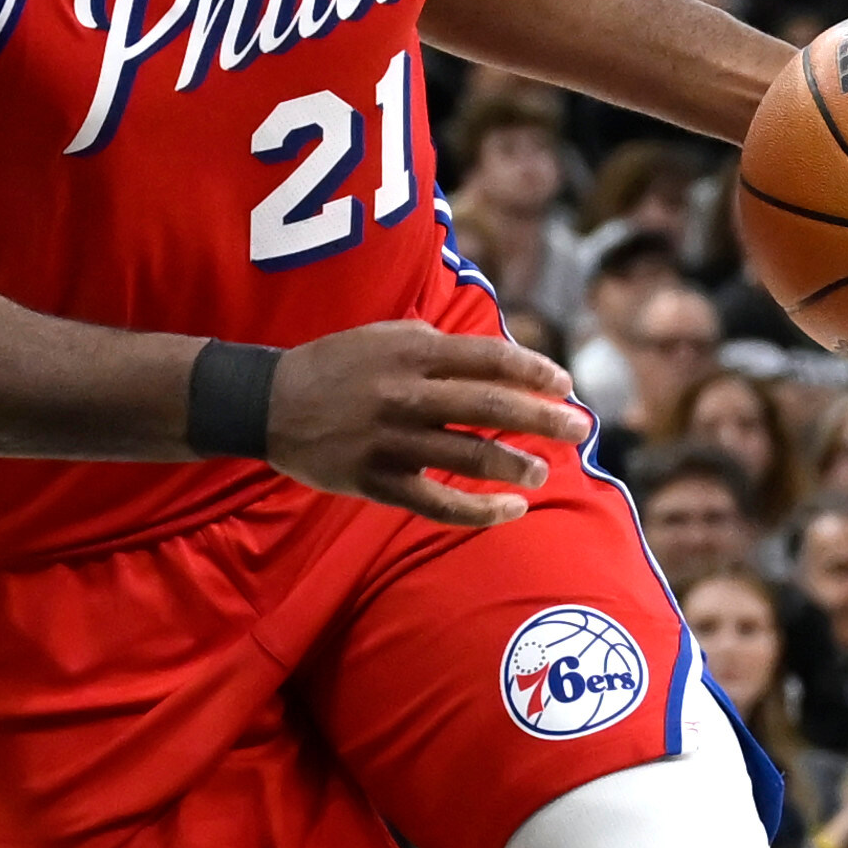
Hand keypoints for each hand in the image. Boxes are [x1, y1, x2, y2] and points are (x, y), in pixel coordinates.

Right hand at [261, 323, 587, 526]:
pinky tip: (510, 510)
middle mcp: (405, 394)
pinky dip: (480, 511)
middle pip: (490, 406)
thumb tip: (495, 359)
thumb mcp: (383, 336)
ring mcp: (391, 441)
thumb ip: (435, 344)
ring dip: (516, 464)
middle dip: (543, 417)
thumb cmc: (335, 365)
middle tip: (580, 427)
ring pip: (470, 456)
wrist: (268, 403)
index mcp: (410, 352)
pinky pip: (439, 503)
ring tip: (542, 470)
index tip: (564, 383)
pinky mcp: (378, 481)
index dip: (533, 369)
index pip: (488, 358)